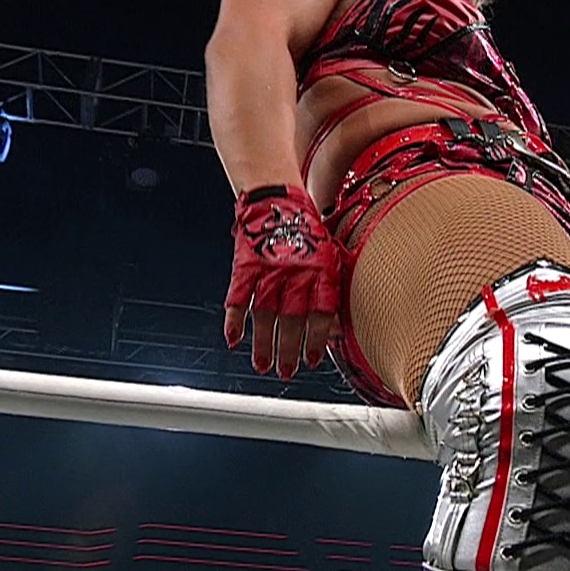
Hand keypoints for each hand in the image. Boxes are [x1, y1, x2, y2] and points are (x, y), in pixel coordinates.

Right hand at [223, 184, 343, 378]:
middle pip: (293, 318)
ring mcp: (269, 268)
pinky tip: (233, 339)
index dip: (317, 338)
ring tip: (263, 364)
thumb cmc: (306, 232)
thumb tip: (336, 331)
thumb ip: (330, 291)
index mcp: (322, 269)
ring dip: (263, 343)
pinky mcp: (245, 264)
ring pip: (265, 313)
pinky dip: (234, 319)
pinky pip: (238, 296)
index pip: (322, 311)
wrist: (277, 199)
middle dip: (289, 349)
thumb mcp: (329, 257)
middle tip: (286, 371)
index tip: (312, 360)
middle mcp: (296, 270)